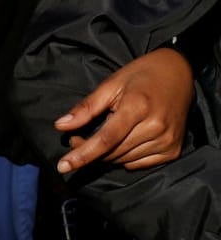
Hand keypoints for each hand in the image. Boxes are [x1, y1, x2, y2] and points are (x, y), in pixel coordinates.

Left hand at [55, 47, 193, 172]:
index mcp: (137, 108)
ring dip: (106, 155)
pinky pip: (140, 164)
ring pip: (124, 160)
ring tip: (100, 136)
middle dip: (89, 150)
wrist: (179, 73)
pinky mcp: (173, 150)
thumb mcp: (111, 84)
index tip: (62, 166)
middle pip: (112, 152)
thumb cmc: (141, 76)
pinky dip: (125, 158)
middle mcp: (155, 127)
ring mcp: (167, 141)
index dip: (82, 154)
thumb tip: (61, 126)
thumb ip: (86, 107)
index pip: (105, 139)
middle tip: (77, 138)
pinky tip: (122, 142)